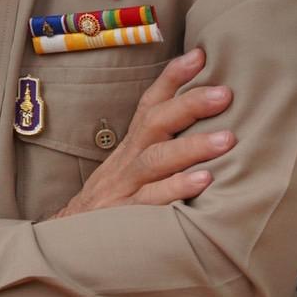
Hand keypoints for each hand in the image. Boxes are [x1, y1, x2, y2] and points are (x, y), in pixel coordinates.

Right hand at [53, 47, 234, 218]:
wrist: (69, 240)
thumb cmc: (115, 201)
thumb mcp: (133, 168)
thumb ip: (162, 146)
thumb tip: (203, 122)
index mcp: (132, 146)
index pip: (150, 104)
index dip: (172, 79)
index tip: (200, 56)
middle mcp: (128, 161)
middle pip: (155, 124)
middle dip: (190, 105)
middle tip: (225, 93)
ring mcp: (124, 187)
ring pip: (156, 160)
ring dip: (191, 147)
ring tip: (227, 139)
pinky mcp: (125, 217)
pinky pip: (151, 200)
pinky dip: (176, 189)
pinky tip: (203, 182)